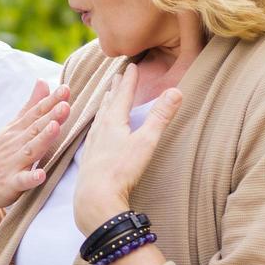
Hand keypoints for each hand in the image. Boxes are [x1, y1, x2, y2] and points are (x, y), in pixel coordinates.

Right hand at [0, 80, 70, 225]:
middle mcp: (15, 144)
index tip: (65, 89)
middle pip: (35, 128)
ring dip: (43, 139)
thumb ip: (31, 106)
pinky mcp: (9, 184)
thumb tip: (43, 82)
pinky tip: (41, 175)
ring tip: (55, 127)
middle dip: (50, 116)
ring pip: (30, 150)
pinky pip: (21, 181)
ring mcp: (12, 164)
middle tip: (65, 104)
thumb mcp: (12, 128)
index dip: (51, 102)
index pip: (36, 113)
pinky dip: (30, 178)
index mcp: (18, 131)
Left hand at [73, 66, 182, 234]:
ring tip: (106, 99)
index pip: (124, 95)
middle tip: (117, 77)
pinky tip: (96, 133)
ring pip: (99, 119)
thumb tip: (176, 90)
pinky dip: (97, 126)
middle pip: (109, 104)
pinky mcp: (89, 159)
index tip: (132, 66)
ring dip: (104, 106)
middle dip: (115, 90)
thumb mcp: (146, 142)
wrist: (94, 198)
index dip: (130, 81)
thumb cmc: (121, 170)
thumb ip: (160, 116)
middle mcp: (100, 130)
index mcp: (113, 122)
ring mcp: (92, 144)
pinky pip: (93, 135)